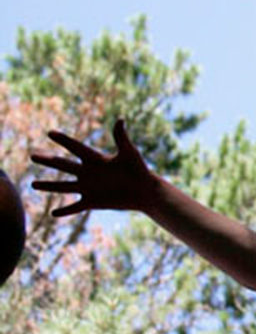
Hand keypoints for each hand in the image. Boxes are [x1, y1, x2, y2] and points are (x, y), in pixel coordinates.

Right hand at [31, 119, 155, 216]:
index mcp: (96, 160)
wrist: (145, 191)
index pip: (76, 148)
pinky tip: (53, 214)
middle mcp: (88, 173)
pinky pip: (75, 207)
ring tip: (33, 184)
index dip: (64, 140)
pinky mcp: (93, 202)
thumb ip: (121, 138)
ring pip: (63, 187)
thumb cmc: (139, 170)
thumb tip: (120, 119)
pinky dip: (65, 211)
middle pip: (63, 166)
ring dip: (48, 186)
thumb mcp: (129, 153)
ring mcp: (89, 188)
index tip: (50, 133)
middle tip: (33, 155)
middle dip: (48, 161)